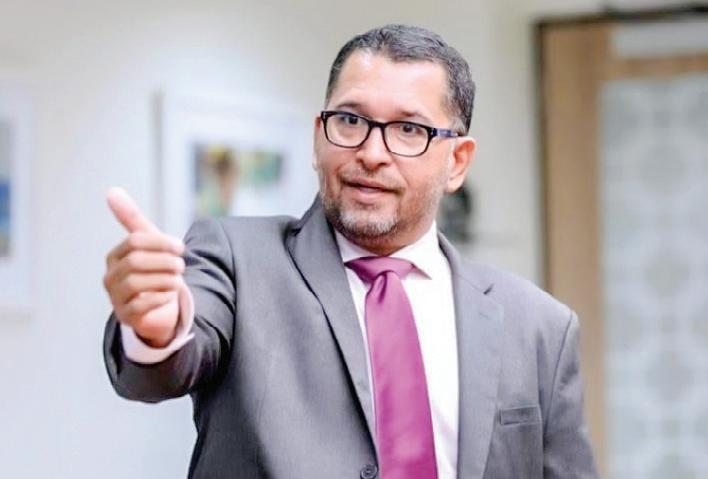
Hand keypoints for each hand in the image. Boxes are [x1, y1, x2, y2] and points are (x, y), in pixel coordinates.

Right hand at [103, 187, 185, 347]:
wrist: (159, 307)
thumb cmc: (154, 271)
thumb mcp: (148, 244)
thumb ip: (132, 219)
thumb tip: (112, 190)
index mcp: (115, 256)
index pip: (135, 241)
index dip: (161, 242)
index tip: (181, 247)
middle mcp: (110, 277)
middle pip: (135, 262)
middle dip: (163, 261)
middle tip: (181, 265)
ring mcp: (116, 298)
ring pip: (136, 283)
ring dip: (164, 279)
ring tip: (178, 279)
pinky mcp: (126, 317)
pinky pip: (140, 305)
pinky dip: (159, 298)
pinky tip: (169, 295)